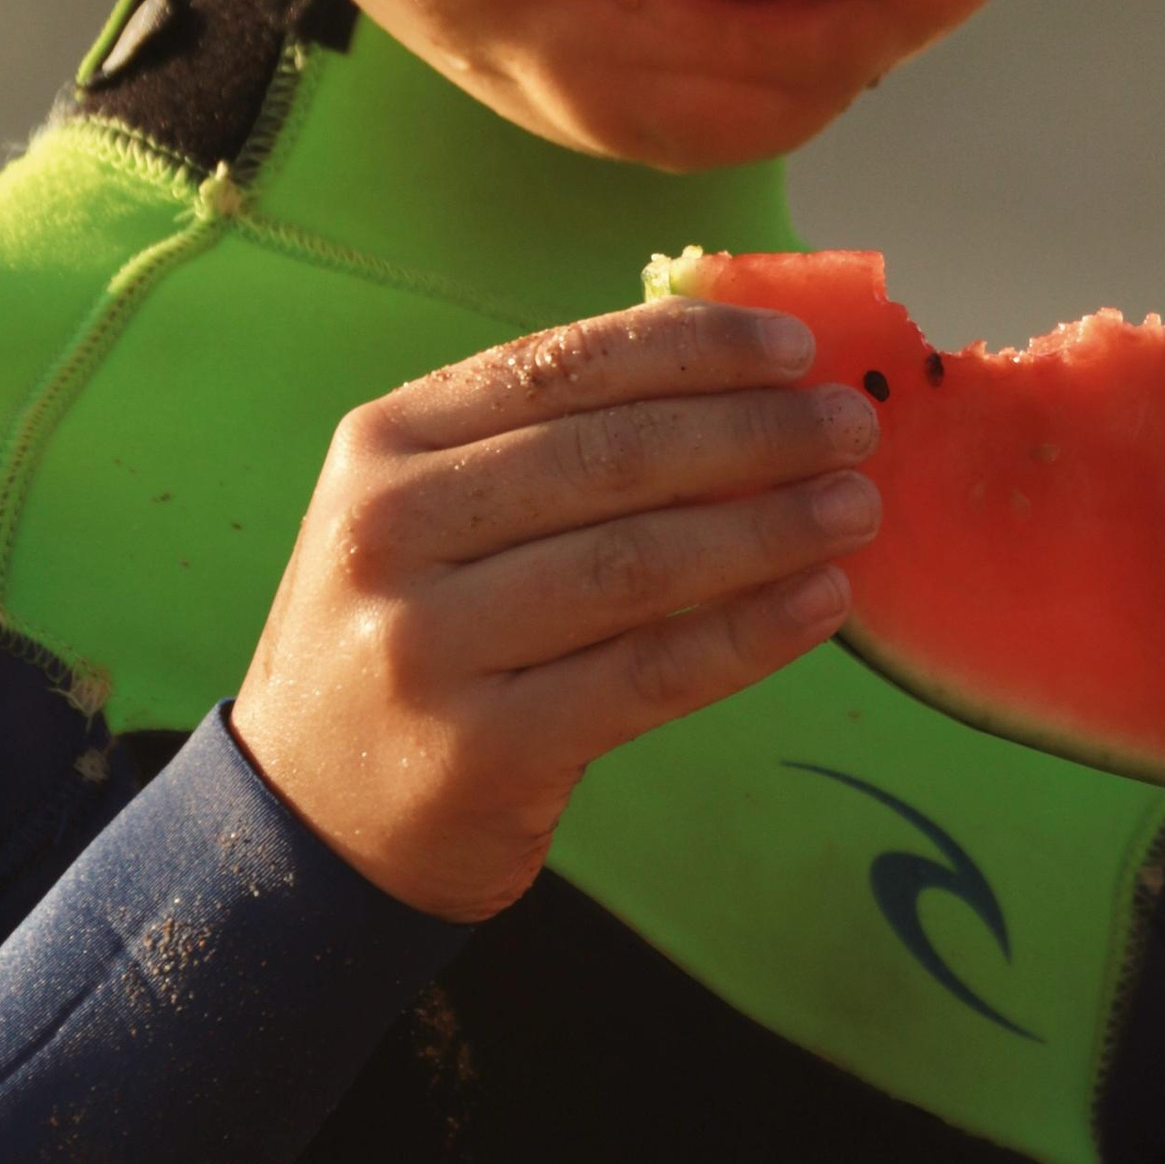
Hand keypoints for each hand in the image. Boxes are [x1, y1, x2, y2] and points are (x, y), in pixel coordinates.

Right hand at [231, 298, 878, 922]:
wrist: (307, 816)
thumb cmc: (406, 637)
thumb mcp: (430, 516)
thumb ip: (543, 446)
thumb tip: (737, 380)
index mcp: (384, 444)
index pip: (563, 367)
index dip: (694, 348)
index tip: (796, 348)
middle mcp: (391, 531)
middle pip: (611, 459)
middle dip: (753, 434)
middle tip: (851, 427)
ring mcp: (427, 643)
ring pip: (636, 565)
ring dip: (767, 528)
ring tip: (856, 510)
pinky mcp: (480, 747)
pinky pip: (646, 675)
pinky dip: (748, 635)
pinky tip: (821, 602)